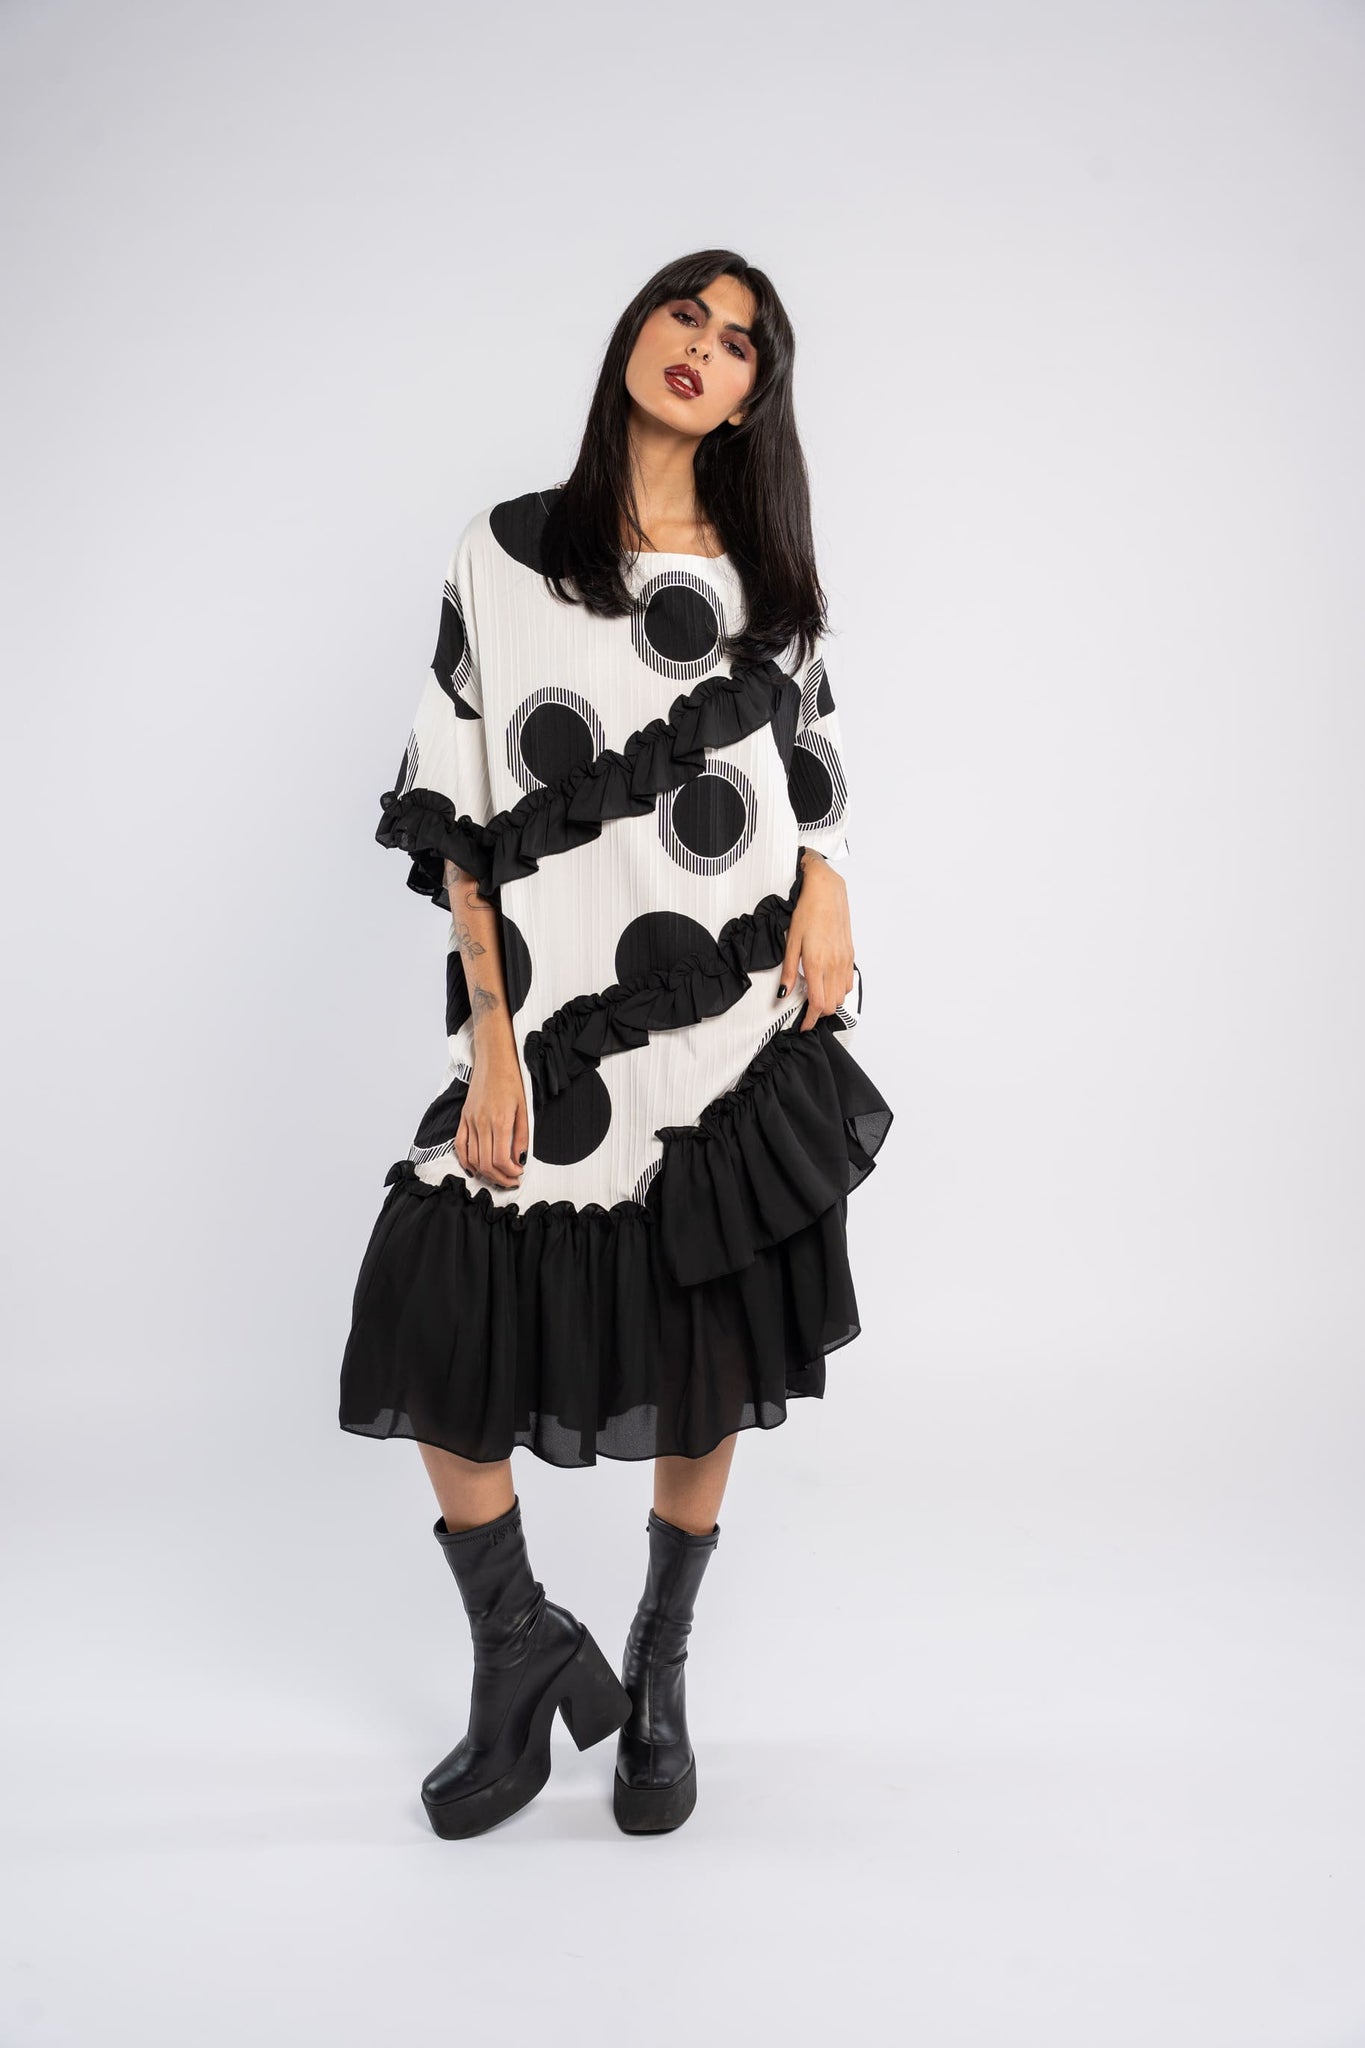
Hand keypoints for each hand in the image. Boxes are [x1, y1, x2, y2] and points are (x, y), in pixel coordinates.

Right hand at [456, 1040, 529, 1188]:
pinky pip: (460, 1145)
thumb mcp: (524, 1108)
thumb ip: (521, 1136)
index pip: (500, 1159)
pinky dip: (466, 1161)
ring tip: (499, 1176)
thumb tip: (519, 1159)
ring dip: (486, 1173)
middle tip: (512, 1181)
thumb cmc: (512, 1080)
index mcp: (499, 1120)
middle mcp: (481, 1123)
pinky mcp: (463, 1118)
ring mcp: (469, 1121)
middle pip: (486, 1163)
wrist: (493, 1059)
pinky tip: (475, 1169)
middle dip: (500, 1178)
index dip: (510, 1173)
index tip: (519, 1173)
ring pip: (473, 1158)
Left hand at [779, 857, 855, 1031]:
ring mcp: (845, 960)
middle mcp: (834, 965)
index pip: (818, 1004)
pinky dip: (839, 990)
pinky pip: (848, 982)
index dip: (810, 1019)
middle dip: (819, 1013)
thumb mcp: (791, 942)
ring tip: (817, 998)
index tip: (803, 1025)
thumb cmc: (807, 912)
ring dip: (830, 1002)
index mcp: (817, 963)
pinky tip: (828, 983)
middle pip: (832, 1005)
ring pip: (842, 996)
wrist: (827, 891)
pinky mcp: (850, 954)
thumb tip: (782, 993)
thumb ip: (788, 971)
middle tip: (806, 1012)